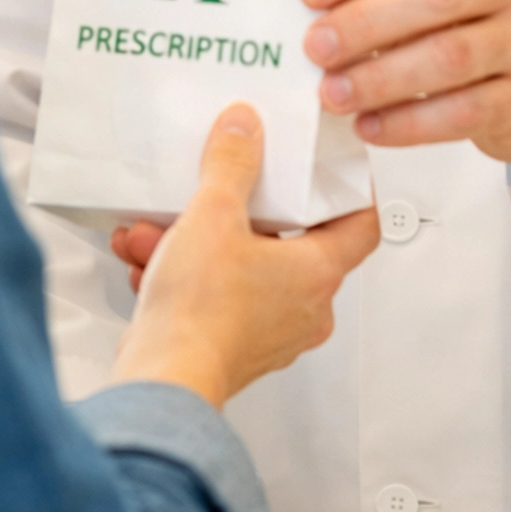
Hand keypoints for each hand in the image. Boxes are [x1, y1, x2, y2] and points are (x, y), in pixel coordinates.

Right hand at [108, 103, 379, 408]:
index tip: (336, 171)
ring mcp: (271, 333)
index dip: (352, 192)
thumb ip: (232, 163)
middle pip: (291, 242)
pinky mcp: (236, 348)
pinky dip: (187, 275)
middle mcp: (304, 309)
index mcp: (317, 274)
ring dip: (199, 243)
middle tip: (223, 191)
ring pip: (244, 269)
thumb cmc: (200, 314)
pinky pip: (219, 297)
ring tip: (161, 229)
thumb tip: (244, 129)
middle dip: (240, 213)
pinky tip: (148, 258)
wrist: (162, 382)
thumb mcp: (214, 213)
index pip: (362, 225)